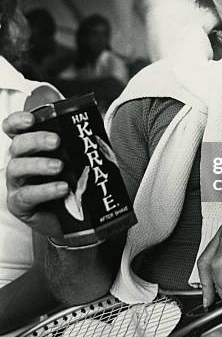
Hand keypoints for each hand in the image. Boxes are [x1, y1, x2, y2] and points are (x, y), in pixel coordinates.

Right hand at [3, 111, 67, 237]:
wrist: (68, 217)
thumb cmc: (69, 182)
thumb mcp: (73, 159)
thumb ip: (76, 144)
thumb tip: (93, 129)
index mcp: (29, 147)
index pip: (13, 129)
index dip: (17, 121)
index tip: (32, 119)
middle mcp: (19, 162)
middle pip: (17, 145)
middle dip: (36, 140)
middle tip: (56, 141)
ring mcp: (16, 183)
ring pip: (17, 168)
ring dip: (39, 164)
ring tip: (60, 167)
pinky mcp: (18, 203)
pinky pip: (26, 195)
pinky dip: (45, 190)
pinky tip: (62, 188)